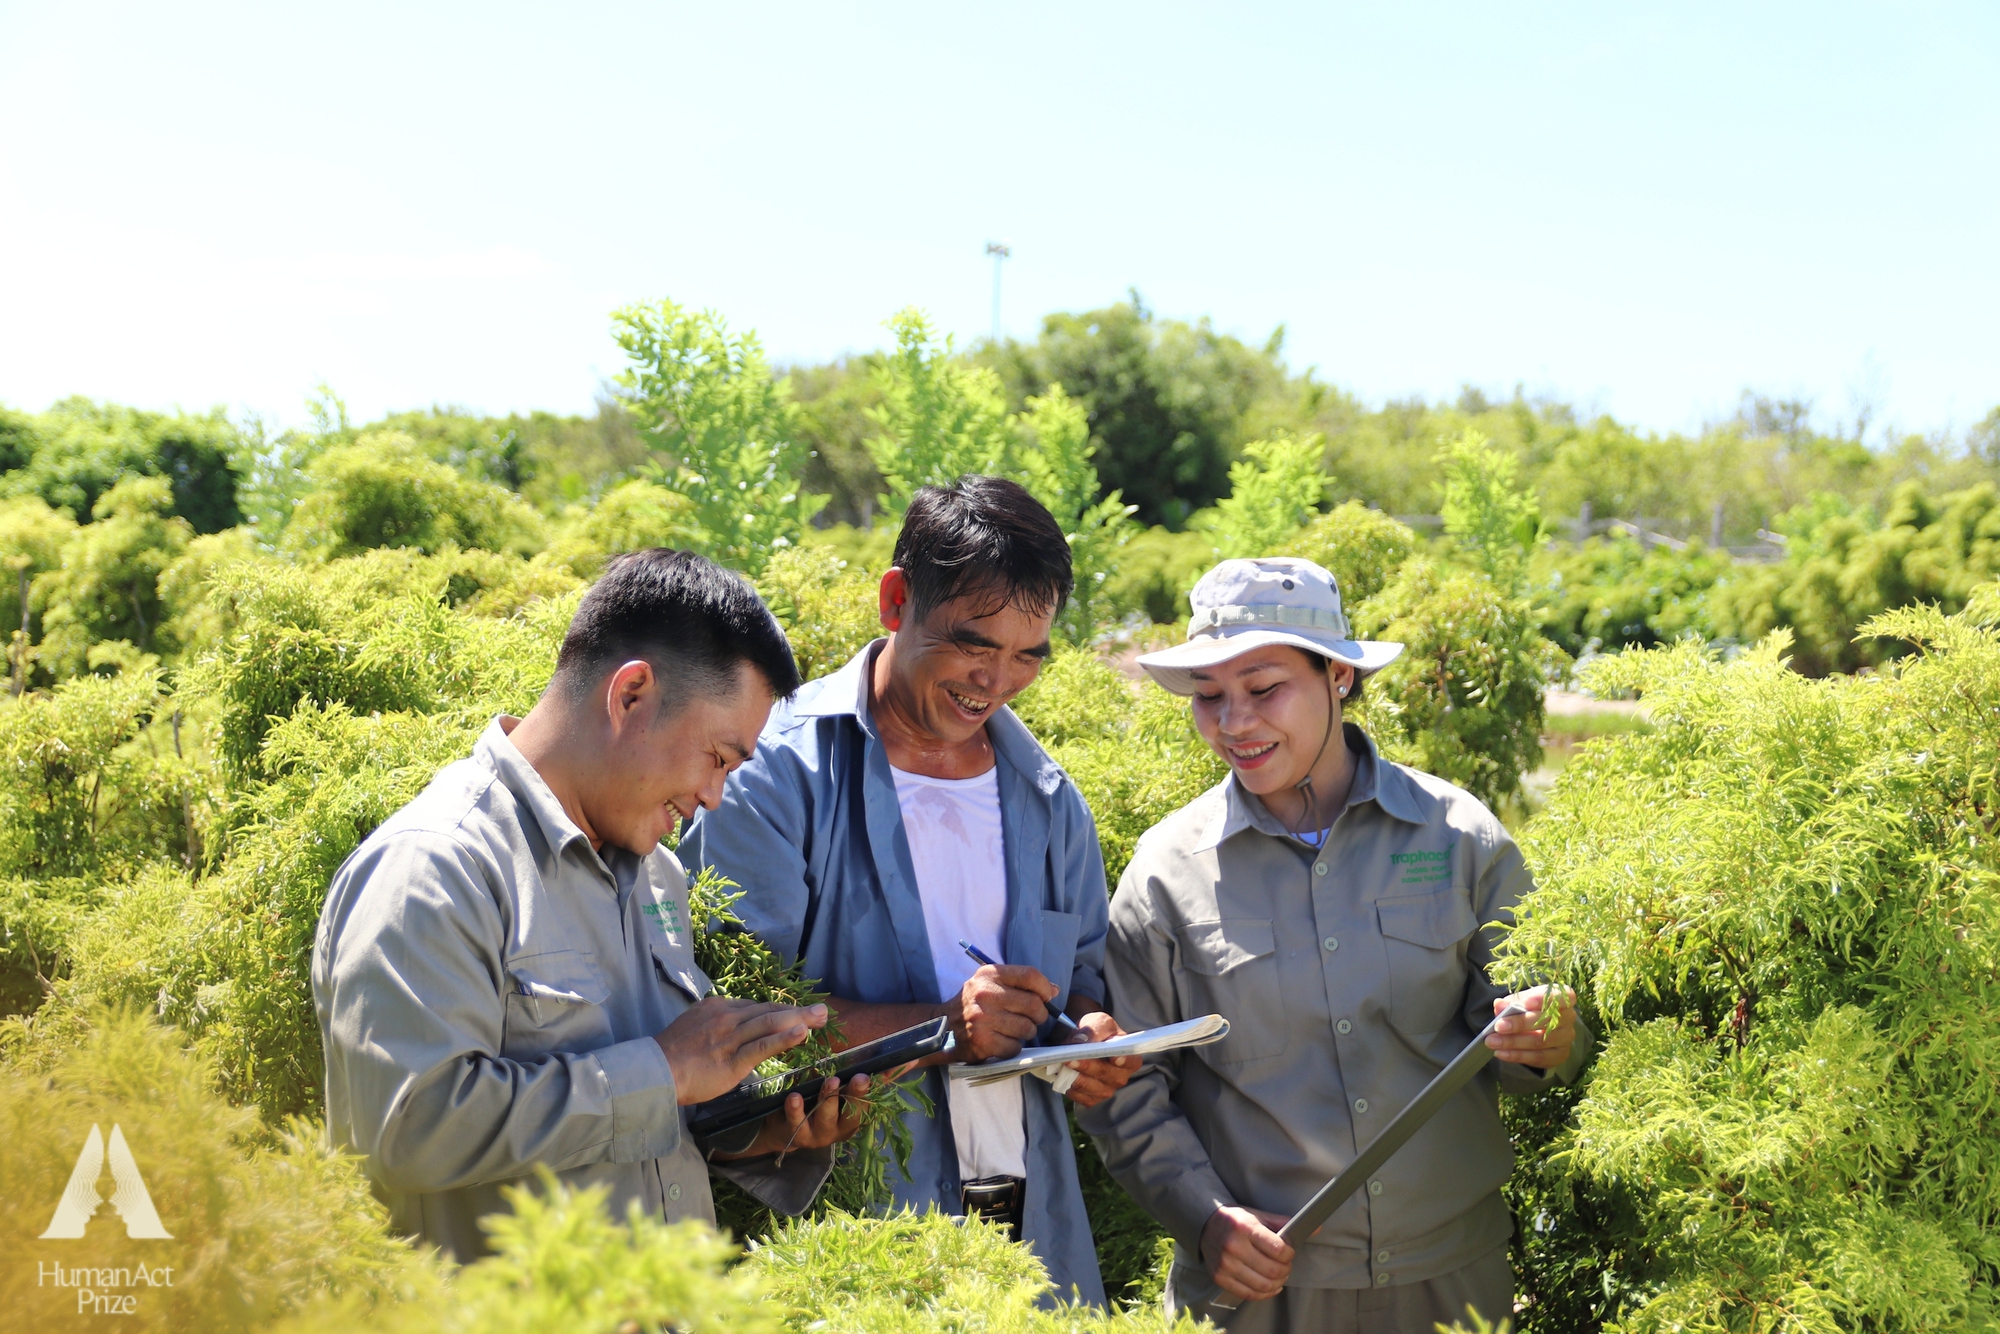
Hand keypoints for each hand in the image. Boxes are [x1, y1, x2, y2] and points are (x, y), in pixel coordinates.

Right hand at [656, 997, 826, 1105]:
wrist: (655, 1071)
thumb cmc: (670, 1055)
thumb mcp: (693, 1027)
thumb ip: (715, 1025)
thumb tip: (732, 1029)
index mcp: (717, 1008)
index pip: (755, 1008)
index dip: (779, 1011)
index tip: (797, 1014)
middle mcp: (726, 1017)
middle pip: (768, 1011)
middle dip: (797, 1010)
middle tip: (822, 1010)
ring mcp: (730, 1037)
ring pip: (770, 1024)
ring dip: (799, 1019)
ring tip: (821, 1017)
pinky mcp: (732, 1059)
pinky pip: (762, 1045)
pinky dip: (784, 1038)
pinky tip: (802, 1033)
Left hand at [713, 1073, 870, 1159]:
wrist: (782, 1127)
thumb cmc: (817, 1102)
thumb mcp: (840, 1091)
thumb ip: (864, 1079)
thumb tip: (900, 1063)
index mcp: (852, 1118)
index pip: (867, 1104)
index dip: (871, 1091)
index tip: (872, 1075)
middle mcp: (839, 1129)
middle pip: (852, 1115)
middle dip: (856, 1095)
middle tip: (859, 1077)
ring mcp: (818, 1135)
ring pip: (826, 1119)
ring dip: (829, 1099)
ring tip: (831, 1082)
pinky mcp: (796, 1135)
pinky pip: (797, 1122)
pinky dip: (796, 1109)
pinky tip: (795, 1096)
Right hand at [951, 964, 1059, 1061]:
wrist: (942, 1026)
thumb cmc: (975, 1003)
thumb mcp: (992, 983)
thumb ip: (1022, 983)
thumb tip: (1054, 990)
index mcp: (990, 974)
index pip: (1030, 975)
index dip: (1045, 988)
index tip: (1047, 997)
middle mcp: (985, 994)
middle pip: (1033, 1004)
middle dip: (1039, 1015)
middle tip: (1030, 1018)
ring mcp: (983, 1019)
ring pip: (1027, 1028)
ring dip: (1026, 1033)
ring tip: (1013, 1030)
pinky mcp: (982, 1042)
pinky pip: (1015, 1047)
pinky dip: (1013, 1047)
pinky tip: (1002, 1041)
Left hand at [1054, 1011, 1138, 1107]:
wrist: (1082, 1042)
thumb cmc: (1096, 1031)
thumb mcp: (1098, 1022)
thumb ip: (1093, 1029)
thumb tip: (1081, 1041)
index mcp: (1130, 1058)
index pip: (1131, 1061)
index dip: (1123, 1060)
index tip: (1114, 1057)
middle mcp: (1120, 1077)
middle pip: (1105, 1074)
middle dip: (1087, 1066)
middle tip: (1070, 1058)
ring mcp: (1106, 1090)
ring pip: (1090, 1087)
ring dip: (1074, 1077)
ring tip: (1062, 1065)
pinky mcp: (1091, 1099)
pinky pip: (1079, 1097)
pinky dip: (1068, 1086)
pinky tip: (1063, 1075)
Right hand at [1200, 1205, 1292, 1301]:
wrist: (1205, 1225)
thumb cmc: (1236, 1221)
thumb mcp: (1258, 1215)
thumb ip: (1283, 1223)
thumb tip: (1315, 1228)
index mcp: (1245, 1227)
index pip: (1278, 1249)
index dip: (1290, 1254)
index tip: (1289, 1252)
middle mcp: (1234, 1247)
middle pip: (1273, 1270)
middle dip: (1286, 1270)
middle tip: (1285, 1265)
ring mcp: (1225, 1265)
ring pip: (1263, 1285)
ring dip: (1278, 1283)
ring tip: (1279, 1276)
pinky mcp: (1219, 1278)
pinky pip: (1249, 1294)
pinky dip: (1265, 1293)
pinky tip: (1270, 1286)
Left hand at [1488, 986, 1577, 1068]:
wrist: (1543, 1027)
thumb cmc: (1532, 1008)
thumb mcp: (1523, 1000)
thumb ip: (1511, 1002)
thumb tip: (1499, 1005)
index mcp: (1564, 997)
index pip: (1560, 997)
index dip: (1543, 1000)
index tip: (1524, 1003)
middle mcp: (1569, 1017)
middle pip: (1546, 1021)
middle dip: (1519, 1024)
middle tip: (1498, 1026)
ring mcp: (1566, 1038)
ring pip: (1540, 1041)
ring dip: (1514, 1042)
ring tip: (1493, 1041)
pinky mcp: (1559, 1055)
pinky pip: (1538, 1057)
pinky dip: (1517, 1055)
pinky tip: (1502, 1053)